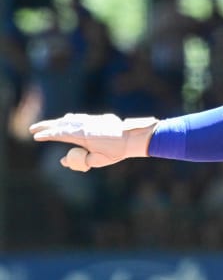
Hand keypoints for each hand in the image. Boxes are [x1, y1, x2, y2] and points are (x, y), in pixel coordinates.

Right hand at [29, 113, 157, 171]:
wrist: (132, 136)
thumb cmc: (117, 151)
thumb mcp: (99, 160)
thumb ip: (80, 161)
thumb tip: (63, 161)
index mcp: (82, 136)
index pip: (59, 134)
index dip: (46, 135)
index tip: (36, 137)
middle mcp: (84, 126)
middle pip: (60, 124)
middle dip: (45, 126)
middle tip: (33, 129)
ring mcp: (90, 120)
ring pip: (69, 119)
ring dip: (56, 122)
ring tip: (46, 125)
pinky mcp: (96, 119)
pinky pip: (79, 118)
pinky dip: (69, 119)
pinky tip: (66, 119)